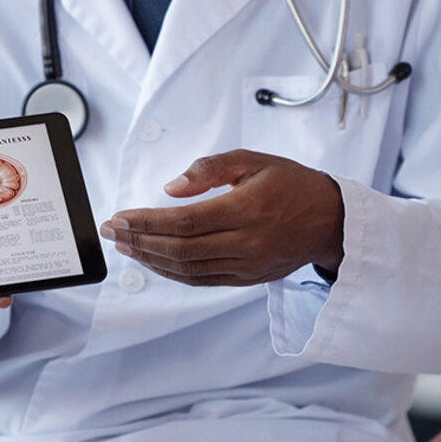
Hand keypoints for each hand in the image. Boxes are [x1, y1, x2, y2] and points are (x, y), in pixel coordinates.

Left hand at [99, 150, 343, 286]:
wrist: (330, 220)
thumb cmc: (291, 184)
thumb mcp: (254, 160)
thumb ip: (210, 169)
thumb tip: (171, 189)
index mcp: (248, 209)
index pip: (186, 221)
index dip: (148, 222)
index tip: (120, 217)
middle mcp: (248, 242)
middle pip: (181, 249)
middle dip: (139, 241)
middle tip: (111, 232)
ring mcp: (248, 266)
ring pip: (188, 270)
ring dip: (150, 260)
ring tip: (124, 246)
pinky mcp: (248, 279)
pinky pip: (202, 281)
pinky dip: (172, 273)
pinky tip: (153, 260)